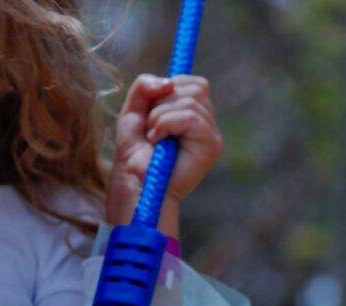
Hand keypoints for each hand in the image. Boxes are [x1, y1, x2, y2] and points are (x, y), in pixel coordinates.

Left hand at [106, 74, 223, 226]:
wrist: (133, 182)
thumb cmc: (134, 151)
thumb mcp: (133, 111)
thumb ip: (144, 87)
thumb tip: (167, 83)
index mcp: (195, 114)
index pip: (194, 84)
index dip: (170, 89)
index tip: (152, 110)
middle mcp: (209, 123)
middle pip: (195, 88)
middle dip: (161, 104)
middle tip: (151, 130)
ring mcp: (213, 135)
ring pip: (190, 101)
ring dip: (159, 117)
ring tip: (153, 138)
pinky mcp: (211, 145)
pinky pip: (190, 117)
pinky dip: (166, 124)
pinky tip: (158, 142)